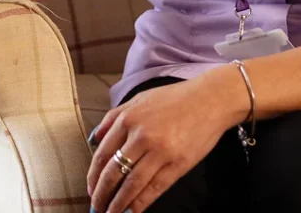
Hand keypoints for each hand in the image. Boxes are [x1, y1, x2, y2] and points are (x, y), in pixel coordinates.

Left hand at [87, 71, 246, 212]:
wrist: (210, 100)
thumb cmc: (174, 99)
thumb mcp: (139, 100)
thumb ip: (114, 117)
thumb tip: (95, 138)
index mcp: (127, 119)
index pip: (102, 154)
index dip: (93, 176)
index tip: (90, 188)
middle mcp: (140, 136)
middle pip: (113, 172)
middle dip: (102, 193)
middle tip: (96, 207)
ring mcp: (160, 151)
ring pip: (132, 184)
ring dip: (119, 203)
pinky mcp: (178, 163)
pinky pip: (155, 188)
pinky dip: (142, 202)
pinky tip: (134, 210)